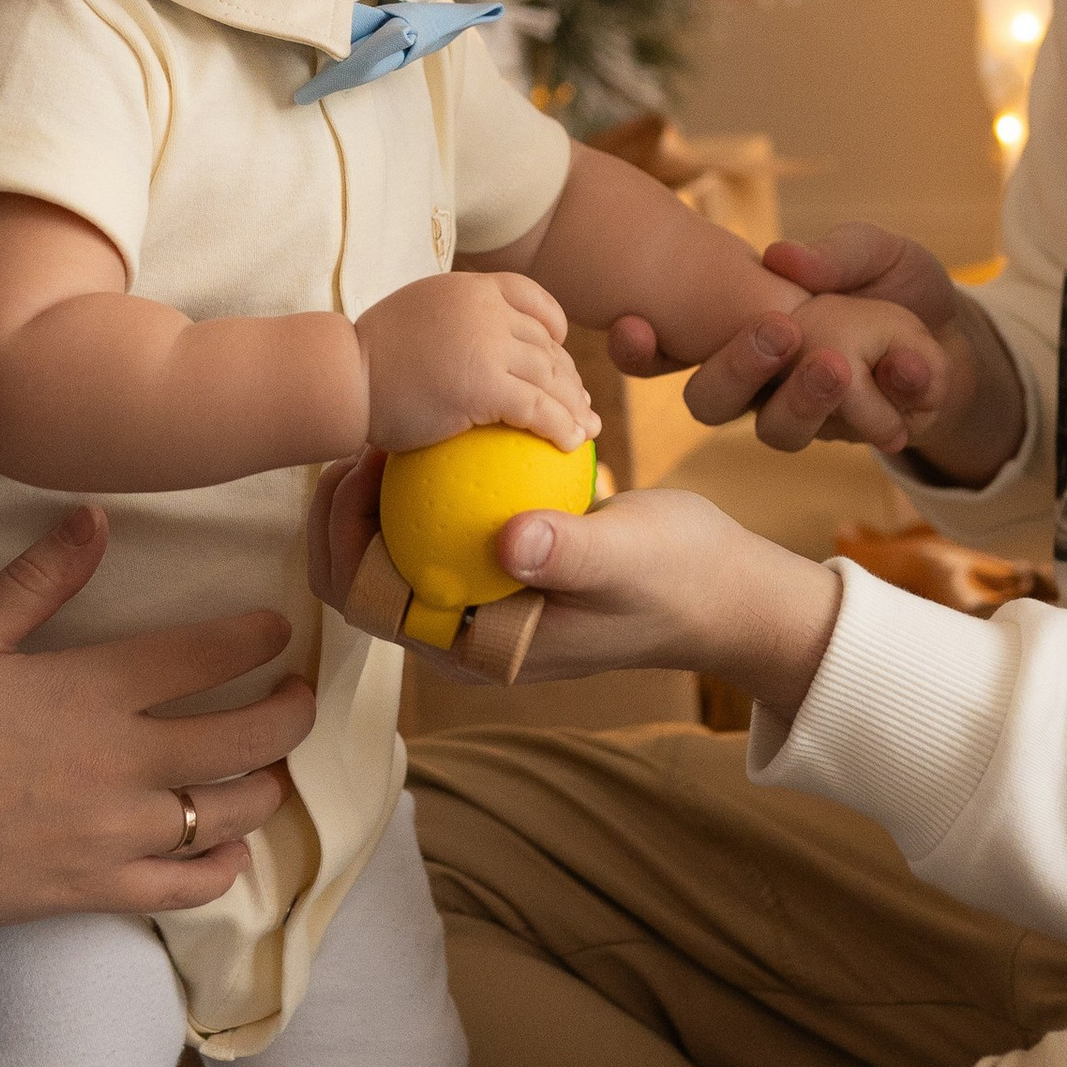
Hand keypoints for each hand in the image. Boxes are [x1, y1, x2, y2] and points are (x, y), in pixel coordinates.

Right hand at [0, 504, 308, 925]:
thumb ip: (36, 581)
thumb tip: (95, 518)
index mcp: (90, 690)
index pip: (204, 655)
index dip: (255, 639)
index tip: (279, 631)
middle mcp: (121, 762)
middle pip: (244, 738)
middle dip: (290, 714)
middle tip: (300, 697)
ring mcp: (116, 832)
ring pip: (229, 812)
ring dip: (265, 787)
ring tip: (271, 768)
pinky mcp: (97, 889)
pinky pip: (187, 887)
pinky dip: (222, 869)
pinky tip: (230, 853)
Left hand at [307, 453, 839, 721]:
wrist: (726, 587)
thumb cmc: (679, 576)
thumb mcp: (628, 556)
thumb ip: (569, 551)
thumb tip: (508, 540)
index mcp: (473, 650)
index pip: (369, 604)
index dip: (340, 540)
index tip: (361, 467)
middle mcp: (462, 630)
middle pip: (363, 575)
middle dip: (340, 513)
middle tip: (359, 437)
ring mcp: (479, 598)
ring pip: (396, 545)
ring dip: (379, 492)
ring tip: (387, 422)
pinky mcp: (499, 564)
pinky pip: (440, 522)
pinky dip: (429, 478)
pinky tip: (437, 417)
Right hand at [355, 269, 598, 454]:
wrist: (342, 377)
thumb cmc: (366, 360)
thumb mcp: (414, 320)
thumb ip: (447, 326)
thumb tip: (463, 351)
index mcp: (468, 288)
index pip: (528, 295)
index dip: (552, 322)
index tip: (557, 345)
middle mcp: (486, 308)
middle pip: (546, 343)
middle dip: (569, 376)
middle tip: (580, 403)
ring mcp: (488, 344)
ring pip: (552, 377)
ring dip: (575, 407)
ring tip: (586, 431)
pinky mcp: (486, 384)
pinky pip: (539, 409)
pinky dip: (561, 428)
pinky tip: (570, 445)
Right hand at [622, 222, 1025, 479]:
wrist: (959, 335)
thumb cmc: (894, 284)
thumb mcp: (875, 251)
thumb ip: (835, 252)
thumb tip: (782, 258)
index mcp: (738, 329)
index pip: (666, 350)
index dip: (638, 348)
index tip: (632, 322)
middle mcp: (757, 384)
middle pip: (710, 402)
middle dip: (734, 370)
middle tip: (778, 331)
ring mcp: (803, 418)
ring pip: (775, 432)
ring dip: (802, 398)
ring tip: (837, 361)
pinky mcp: (856, 439)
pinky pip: (852, 434)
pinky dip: (887, 399)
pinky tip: (915, 367)